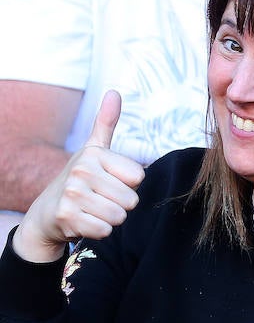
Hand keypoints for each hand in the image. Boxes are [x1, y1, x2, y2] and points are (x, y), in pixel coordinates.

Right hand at [12, 91, 143, 262]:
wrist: (46, 213)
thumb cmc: (80, 180)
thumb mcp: (93, 150)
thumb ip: (106, 123)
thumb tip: (114, 91)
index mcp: (94, 154)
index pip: (139, 177)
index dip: (128, 185)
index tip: (108, 181)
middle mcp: (81, 170)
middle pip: (132, 199)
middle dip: (120, 204)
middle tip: (99, 199)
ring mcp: (71, 194)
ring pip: (119, 216)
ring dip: (110, 219)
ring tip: (92, 210)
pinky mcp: (66, 217)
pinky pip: (105, 230)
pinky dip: (98, 231)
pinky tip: (83, 222)